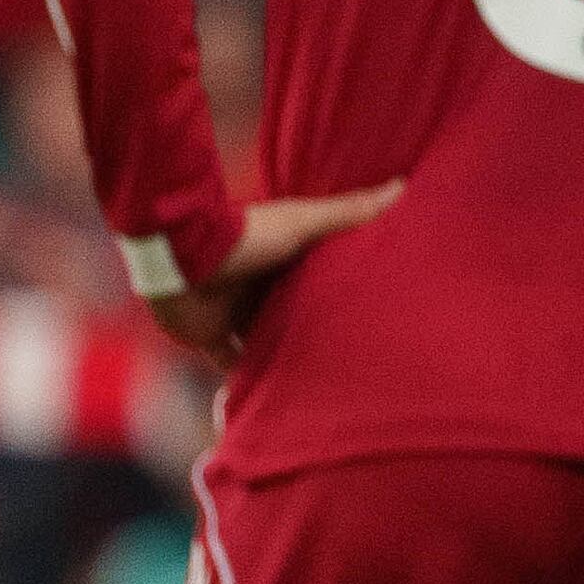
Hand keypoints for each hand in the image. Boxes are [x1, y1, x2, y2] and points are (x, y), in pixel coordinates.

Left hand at [144, 181, 401, 364]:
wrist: (180, 257)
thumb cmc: (245, 236)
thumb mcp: (305, 222)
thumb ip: (348, 212)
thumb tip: (403, 185)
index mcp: (283, 261)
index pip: (317, 278)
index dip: (341, 290)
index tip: (373, 304)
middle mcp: (260, 289)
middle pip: (293, 313)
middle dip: (315, 329)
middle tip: (354, 351)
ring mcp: (235, 315)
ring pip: (267, 341)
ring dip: (285, 356)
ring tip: (321, 381)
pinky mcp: (211, 338)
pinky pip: (232, 365)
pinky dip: (246, 380)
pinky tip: (272, 397)